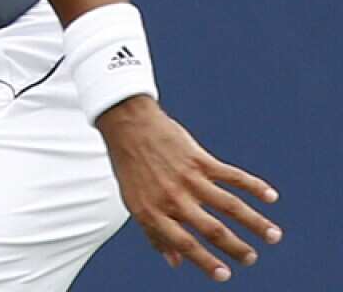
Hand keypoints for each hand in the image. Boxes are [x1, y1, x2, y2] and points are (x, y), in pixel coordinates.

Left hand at [97, 96, 281, 282]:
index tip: (225, 276)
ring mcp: (188, 178)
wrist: (127, 126)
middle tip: (251, 258)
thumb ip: (154, 233)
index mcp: (153, 212)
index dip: (206, 262)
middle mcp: (173, 198)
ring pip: (229, 205)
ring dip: (255, 222)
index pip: (185, 244)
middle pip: (212, 229)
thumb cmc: (131, 167)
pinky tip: (271, 196)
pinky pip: (232, 175)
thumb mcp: (134, 203)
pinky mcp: (200, 160)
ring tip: (273, 236)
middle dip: (235, 247)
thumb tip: (175, 262)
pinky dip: (254, 186)